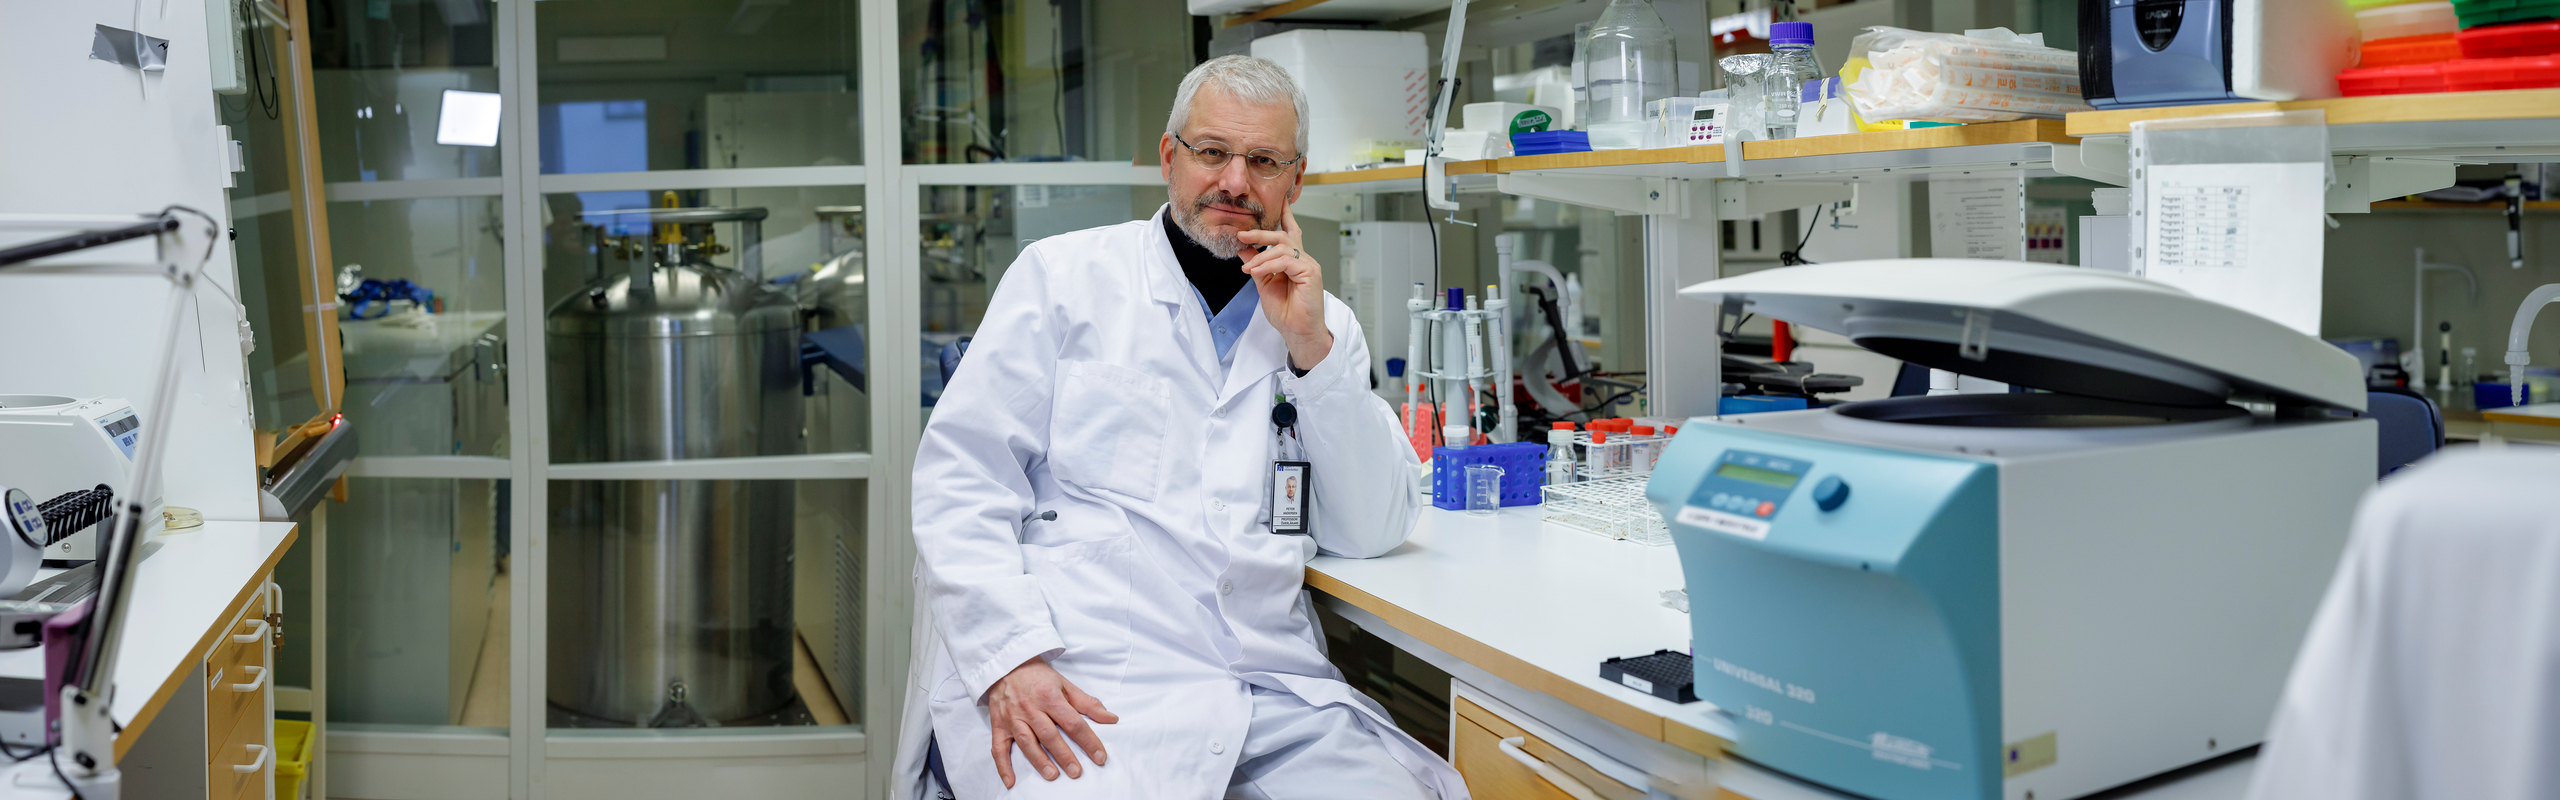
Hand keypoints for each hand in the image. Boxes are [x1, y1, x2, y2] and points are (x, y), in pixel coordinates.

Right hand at [985, 657, 1118, 786]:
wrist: (1006, 665)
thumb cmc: (1037, 676)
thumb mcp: (1065, 684)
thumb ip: (1088, 703)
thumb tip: (1111, 719)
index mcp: (1049, 697)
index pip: (1073, 722)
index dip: (1088, 741)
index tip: (1100, 756)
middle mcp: (1030, 708)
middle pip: (1049, 735)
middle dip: (1064, 755)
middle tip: (1076, 772)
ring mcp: (1012, 718)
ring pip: (1026, 742)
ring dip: (1039, 760)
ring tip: (1052, 775)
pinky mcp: (999, 726)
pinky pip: (998, 748)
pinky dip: (1003, 766)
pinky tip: (1010, 781)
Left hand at [1237, 207, 1332, 370]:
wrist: (1298, 332)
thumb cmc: (1286, 312)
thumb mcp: (1263, 283)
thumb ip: (1256, 264)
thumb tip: (1243, 247)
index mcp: (1293, 260)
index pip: (1289, 231)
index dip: (1285, 214)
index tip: (1279, 197)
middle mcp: (1302, 259)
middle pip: (1282, 235)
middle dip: (1260, 233)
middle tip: (1241, 235)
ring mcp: (1308, 264)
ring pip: (1282, 246)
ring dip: (1260, 256)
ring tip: (1248, 269)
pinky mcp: (1310, 272)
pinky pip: (1286, 261)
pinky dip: (1268, 265)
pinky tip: (1257, 273)